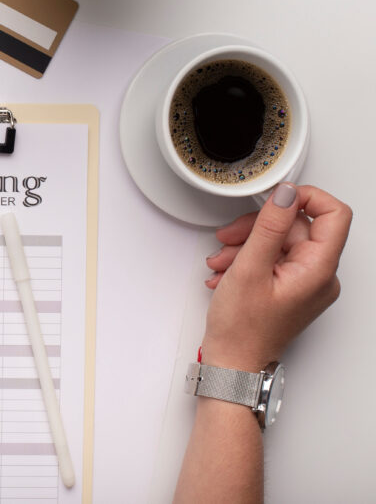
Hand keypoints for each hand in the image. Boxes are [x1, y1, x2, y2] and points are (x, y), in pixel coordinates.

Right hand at [201, 183, 351, 370]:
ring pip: (281, 243)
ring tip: (222, 262)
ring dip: (246, 245)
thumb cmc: (242, 328)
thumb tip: (287, 193)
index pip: (334, 214)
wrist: (233, 363)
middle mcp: (320, 276)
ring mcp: (306, 283)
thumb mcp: (250, 268)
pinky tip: (227, 271)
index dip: (305, 197)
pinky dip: (248, 259)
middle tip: (230, 238)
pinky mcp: (291, 288)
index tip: (276, 197)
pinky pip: (275, 259)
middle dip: (257, 228)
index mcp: (319, 270)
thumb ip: (270, 226)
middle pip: (297, 228)